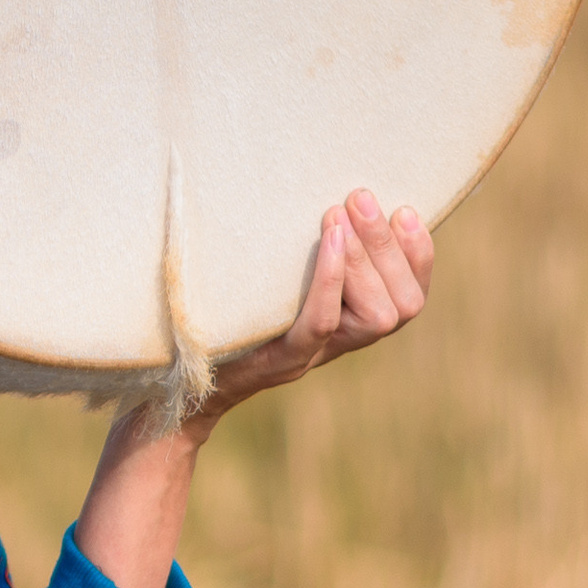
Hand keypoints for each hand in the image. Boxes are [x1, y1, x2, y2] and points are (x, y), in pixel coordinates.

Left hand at [77, 189, 433, 587]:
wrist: (170, 392)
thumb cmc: (210, 327)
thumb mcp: (253, 290)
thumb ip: (281, 261)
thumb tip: (298, 195)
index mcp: (340, 329)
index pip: (408, 300)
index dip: (418, 257)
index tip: (405, 211)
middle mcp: (335, 345)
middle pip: (401, 307)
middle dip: (388, 248)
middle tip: (362, 196)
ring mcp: (309, 356)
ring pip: (375, 317)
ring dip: (364, 258)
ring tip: (340, 211)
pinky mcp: (278, 360)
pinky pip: (319, 322)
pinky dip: (328, 277)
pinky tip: (326, 235)